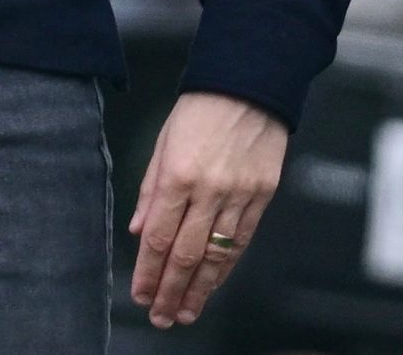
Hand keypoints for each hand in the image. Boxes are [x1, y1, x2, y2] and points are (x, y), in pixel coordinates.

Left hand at [128, 90, 286, 329]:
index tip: (140, 294)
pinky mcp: (263, 196)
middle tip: (160, 316)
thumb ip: (150, 190)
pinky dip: (226, 267)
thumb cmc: (200, 109)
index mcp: (178, 175)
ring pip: (217, 255)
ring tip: (185, 312)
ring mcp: (239, 195)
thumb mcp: (163, 142)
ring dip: (200, 290)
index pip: (160, 237)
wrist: (249, 85)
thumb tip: (140, 231)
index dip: (148, 272)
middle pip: (187, 254)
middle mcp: (209, 190)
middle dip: (171, 291)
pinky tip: (214, 284)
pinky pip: (242, 240)